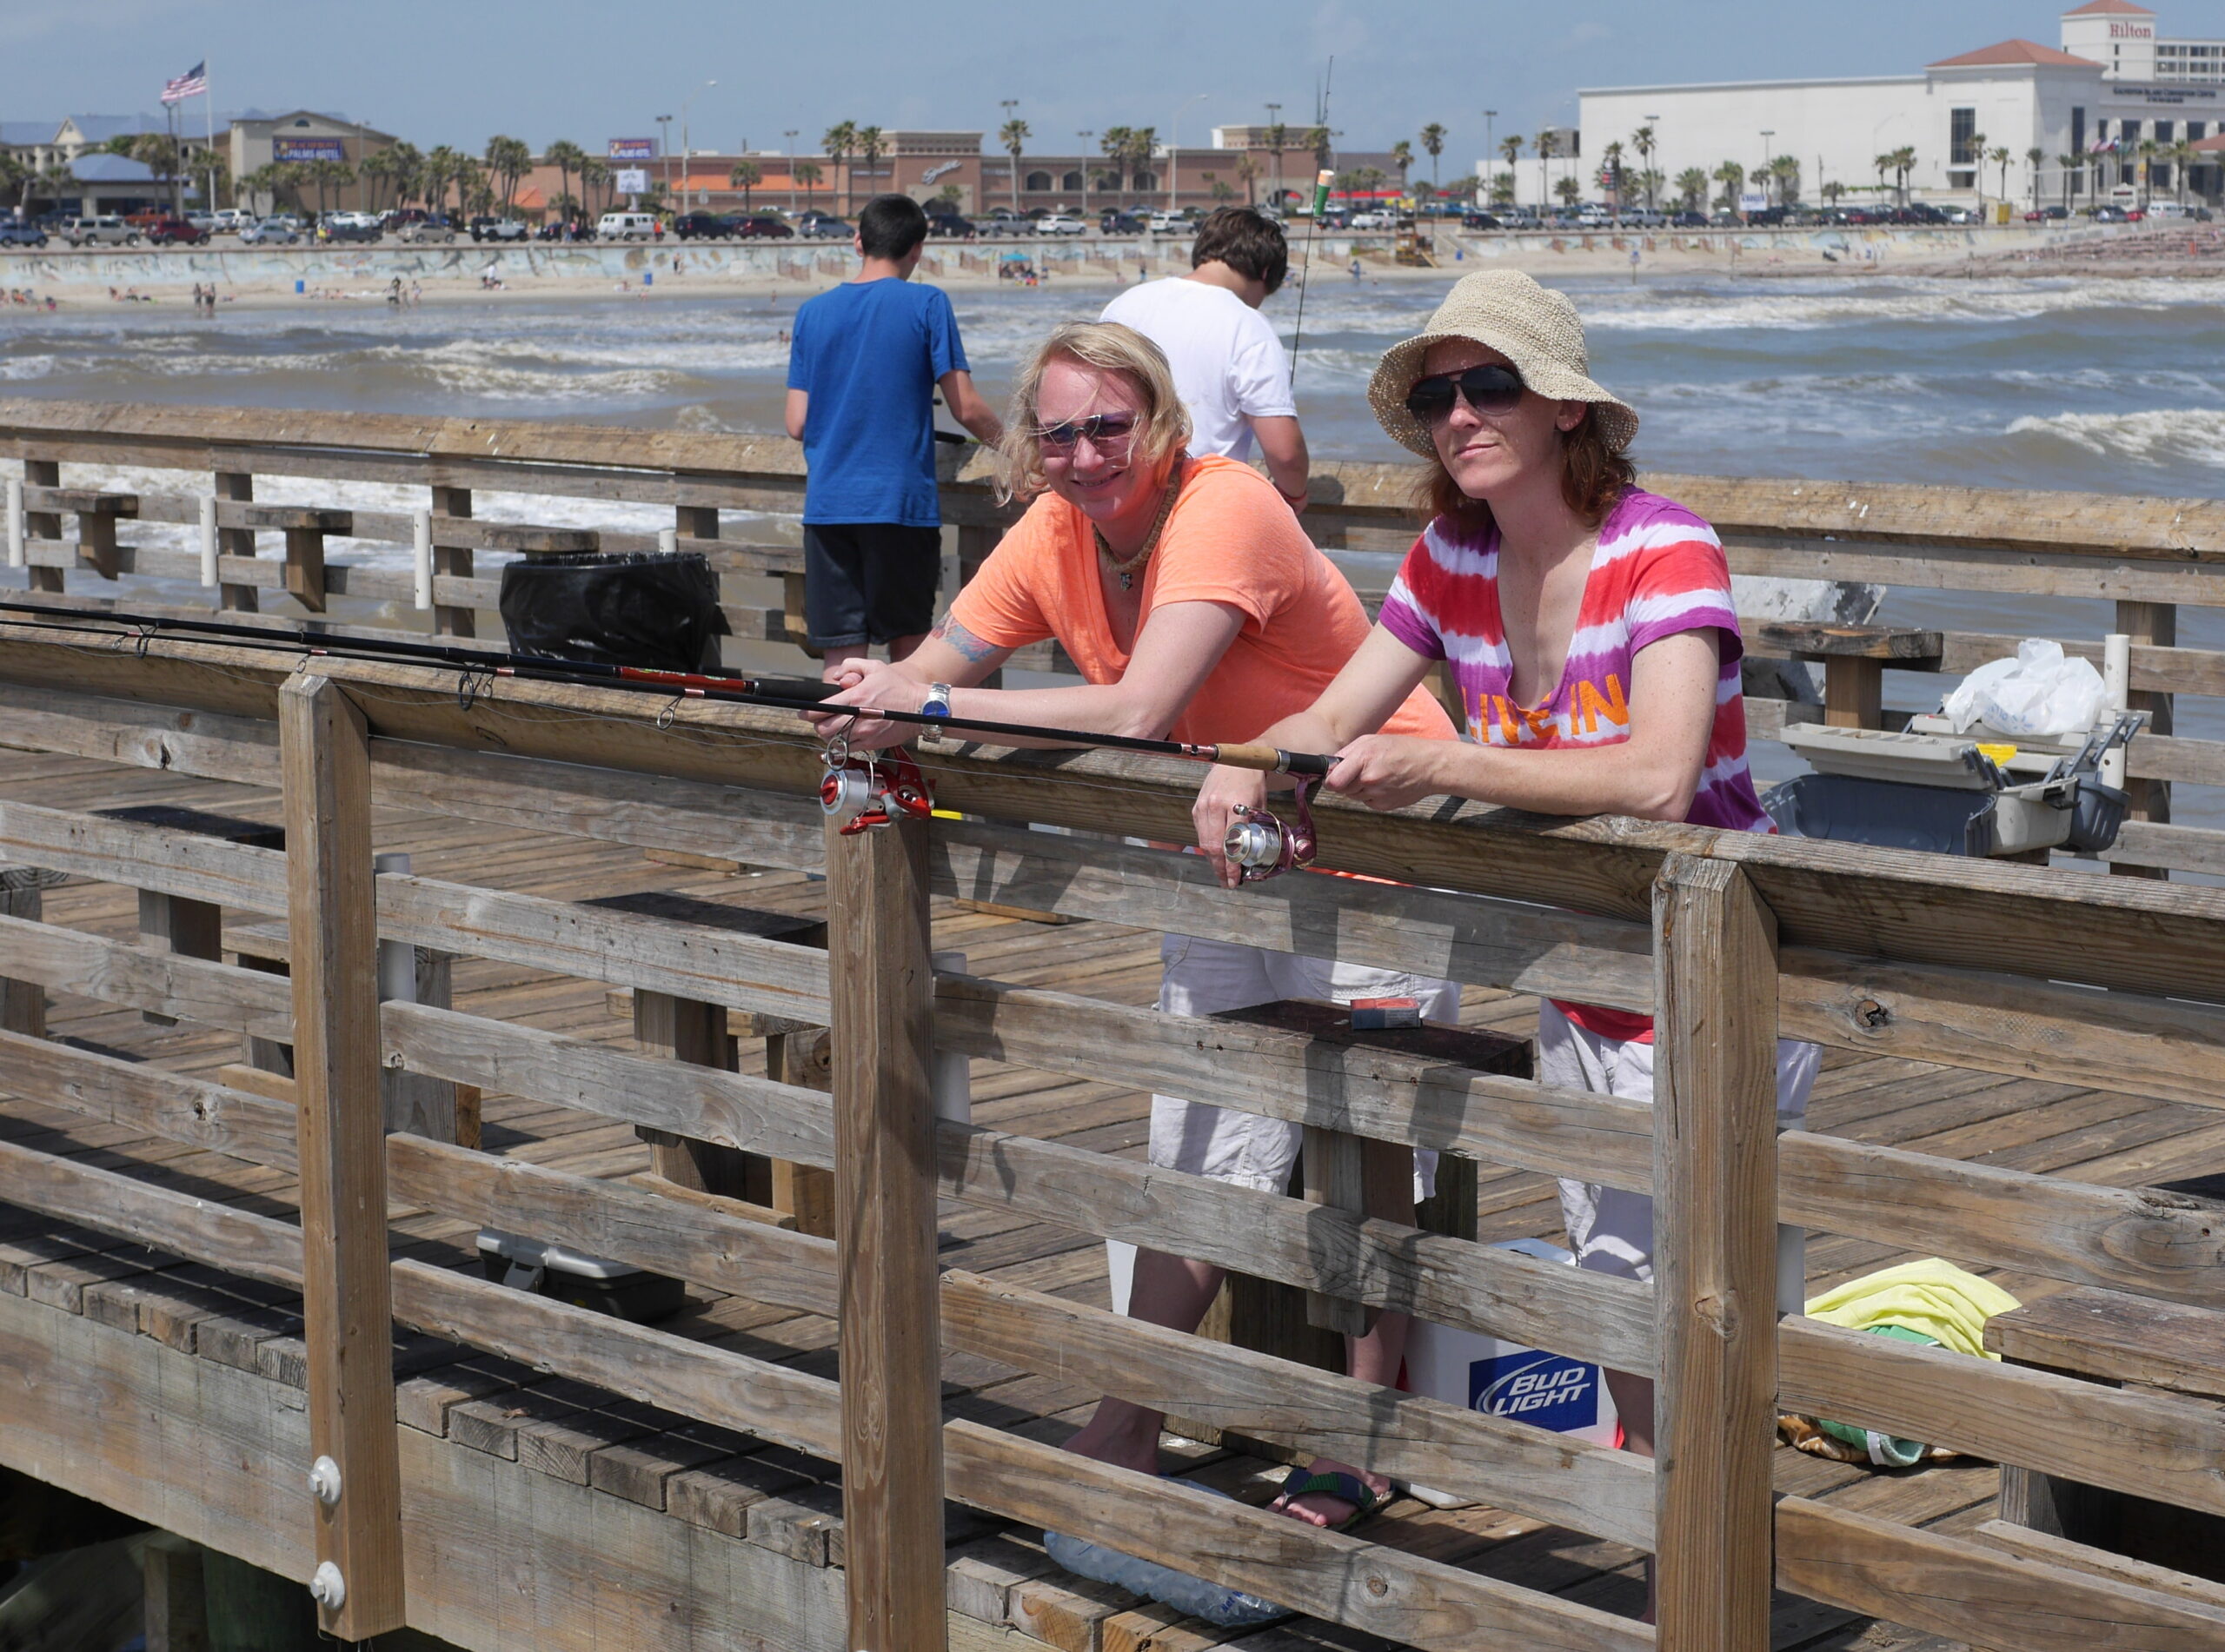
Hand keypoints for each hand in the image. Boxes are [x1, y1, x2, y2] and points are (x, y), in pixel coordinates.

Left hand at [799, 661, 923, 749]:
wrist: (921, 707)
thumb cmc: (899, 687)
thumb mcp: (875, 666)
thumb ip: (851, 666)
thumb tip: (835, 677)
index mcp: (855, 697)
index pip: (820, 709)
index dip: (807, 712)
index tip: (803, 712)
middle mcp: (857, 718)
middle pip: (822, 728)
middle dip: (817, 723)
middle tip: (819, 719)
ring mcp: (864, 733)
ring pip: (833, 741)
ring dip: (828, 734)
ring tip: (832, 727)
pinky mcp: (871, 743)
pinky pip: (847, 749)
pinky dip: (841, 744)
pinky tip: (844, 736)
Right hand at [1194, 763, 1269, 888]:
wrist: (1235, 762)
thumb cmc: (1252, 783)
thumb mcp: (1260, 804)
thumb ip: (1256, 827)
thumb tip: (1255, 854)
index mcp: (1235, 804)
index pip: (1232, 843)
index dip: (1233, 866)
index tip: (1236, 880)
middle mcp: (1215, 806)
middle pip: (1214, 846)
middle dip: (1221, 869)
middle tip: (1228, 883)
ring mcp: (1203, 806)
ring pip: (1205, 842)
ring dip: (1213, 861)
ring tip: (1222, 874)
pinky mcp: (1197, 807)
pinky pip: (1201, 833)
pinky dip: (1208, 847)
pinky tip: (1215, 856)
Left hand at [1326, 735, 1445, 812]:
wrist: (1429, 766)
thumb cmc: (1401, 749)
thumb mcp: (1372, 740)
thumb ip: (1347, 753)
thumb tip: (1330, 766)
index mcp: (1363, 758)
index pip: (1332, 782)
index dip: (1330, 780)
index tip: (1333, 776)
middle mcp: (1369, 779)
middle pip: (1341, 790)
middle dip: (1345, 782)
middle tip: (1360, 771)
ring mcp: (1377, 794)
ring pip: (1354, 796)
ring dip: (1359, 788)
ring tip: (1377, 775)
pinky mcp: (1384, 805)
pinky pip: (1367, 802)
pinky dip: (1371, 795)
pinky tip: (1385, 784)